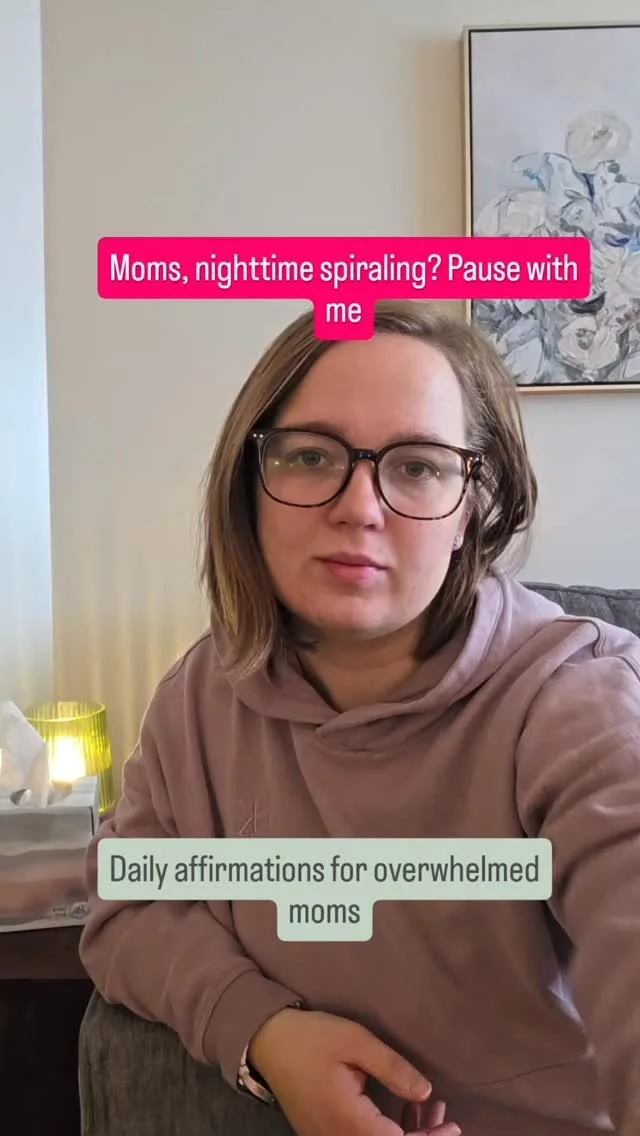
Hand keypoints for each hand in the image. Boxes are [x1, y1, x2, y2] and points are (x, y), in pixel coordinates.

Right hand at [247, 1008, 460, 1135]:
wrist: (265, 1042)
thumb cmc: (311, 1037)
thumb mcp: (354, 1041)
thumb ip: (391, 1068)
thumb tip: (425, 1092)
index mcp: (348, 1121)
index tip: (452, 1125)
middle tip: (446, 1119)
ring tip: (430, 1112)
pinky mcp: (323, 1133)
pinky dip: (385, 1133)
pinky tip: (403, 1114)